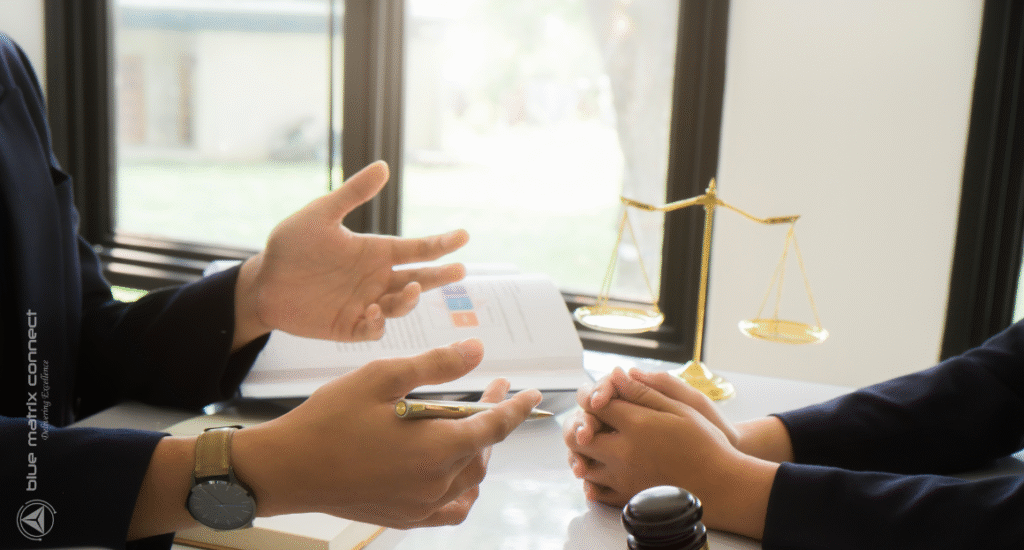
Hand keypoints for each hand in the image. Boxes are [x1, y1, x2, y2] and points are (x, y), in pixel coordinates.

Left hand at [232, 161, 468, 347]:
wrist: (262, 282)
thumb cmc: (290, 245)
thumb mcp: (321, 214)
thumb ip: (352, 194)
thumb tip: (383, 166)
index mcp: (376, 252)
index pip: (417, 248)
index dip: (441, 243)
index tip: (463, 236)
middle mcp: (377, 278)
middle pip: (418, 279)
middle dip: (440, 276)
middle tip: (460, 270)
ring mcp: (366, 304)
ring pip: (400, 305)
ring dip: (409, 299)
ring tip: (410, 290)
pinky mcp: (350, 326)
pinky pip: (373, 330)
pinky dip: (379, 324)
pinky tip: (374, 312)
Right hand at [233, 339, 542, 527]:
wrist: (286, 469)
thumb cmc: (329, 419)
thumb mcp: (382, 378)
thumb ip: (435, 366)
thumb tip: (477, 351)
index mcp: (434, 448)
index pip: (494, 428)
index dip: (516, 409)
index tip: (533, 394)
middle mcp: (434, 483)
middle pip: (482, 452)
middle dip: (493, 420)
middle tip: (490, 392)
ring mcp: (419, 505)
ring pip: (470, 480)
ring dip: (479, 452)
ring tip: (472, 426)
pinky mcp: (404, 517)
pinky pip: (451, 509)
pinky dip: (463, 490)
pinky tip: (458, 474)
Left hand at [562, 368, 776, 538]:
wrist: (722, 486)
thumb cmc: (706, 444)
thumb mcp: (680, 408)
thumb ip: (643, 392)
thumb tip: (616, 375)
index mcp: (636, 425)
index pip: (594, 404)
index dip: (592, 396)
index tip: (598, 396)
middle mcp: (623, 452)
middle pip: (580, 435)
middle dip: (582, 425)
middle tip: (592, 420)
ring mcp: (623, 478)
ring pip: (583, 463)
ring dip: (584, 452)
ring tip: (597, 444)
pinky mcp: (627, 498)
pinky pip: (595, 489)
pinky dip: (593, 478)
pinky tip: (603, 468)